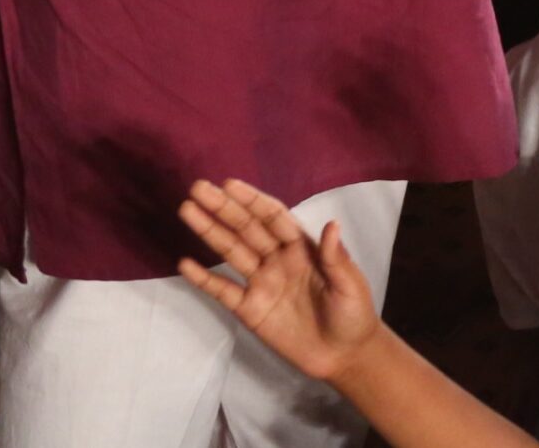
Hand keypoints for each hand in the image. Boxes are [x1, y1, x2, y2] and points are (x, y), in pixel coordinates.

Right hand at [175, 179, 381, 384]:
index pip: (274, 217)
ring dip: (210, 231)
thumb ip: (336, 257)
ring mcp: (261, 283)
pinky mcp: (249, 309)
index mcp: (303, 248)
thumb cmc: (353, 314)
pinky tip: (185, 263)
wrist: (343, 355)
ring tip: (187, 210)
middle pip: (247, 228)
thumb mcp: (349, 284)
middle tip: (198, 188)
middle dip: (224, 208)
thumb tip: (332, 223)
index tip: (230, 184)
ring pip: (231, 251)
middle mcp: (278, 259)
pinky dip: (204, 278)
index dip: (253, 200)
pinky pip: (223, 290)